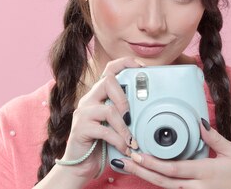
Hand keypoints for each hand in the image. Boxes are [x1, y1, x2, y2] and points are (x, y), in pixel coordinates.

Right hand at [59, 57, 144, 179]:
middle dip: (125, 98)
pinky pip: (105, 130)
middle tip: (132, 118)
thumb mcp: (116, 125)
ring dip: (125, 127)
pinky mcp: (80, 129)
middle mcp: (88, 100)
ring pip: (109, 109)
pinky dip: (119, 141)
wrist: (79, 166)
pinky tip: (125, 149)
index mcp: (98, 96)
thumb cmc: (101, 144)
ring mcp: (82, 113)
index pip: (109, 70)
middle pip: (107, 81)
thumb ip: (126, 114)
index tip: (141, 68)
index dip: (125, 63)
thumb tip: (150, 109)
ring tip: (132, 141)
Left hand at [118, 120, 230, 188]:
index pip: (175, 169)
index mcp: (205, 172)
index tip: (138, 155)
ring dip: (146, 176)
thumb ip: (213, 138)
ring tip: (129, 166)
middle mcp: (197, 186)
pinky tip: (146, 173)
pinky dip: (158, 181)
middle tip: (124, 160)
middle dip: (142, 171)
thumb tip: (200, 122)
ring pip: (165, 187)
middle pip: (164, 180)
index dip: (154, 163)